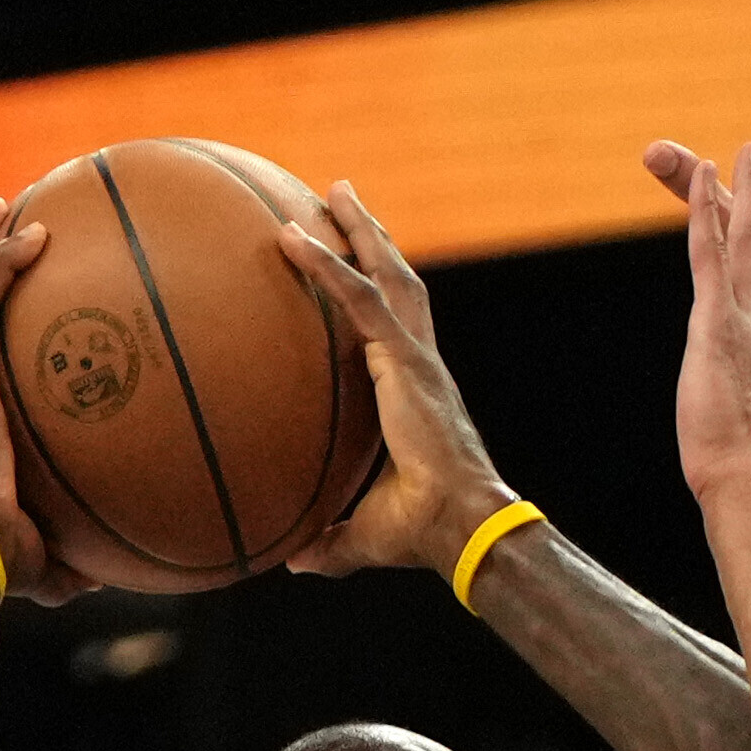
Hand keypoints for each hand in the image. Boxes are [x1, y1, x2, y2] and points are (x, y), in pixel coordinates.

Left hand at [268, 186, 487, 580]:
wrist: (459, 526)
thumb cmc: (423, 534)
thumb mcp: (361, 535)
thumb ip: (327, 541)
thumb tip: (292, 561)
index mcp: (415, 391)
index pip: (395, 325)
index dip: (376, 287)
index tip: (352, 259)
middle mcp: (420, 363)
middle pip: (399, 280)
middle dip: (373, 236)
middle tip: (343, 197)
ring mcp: (416, 356)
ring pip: (387, 273)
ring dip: (360, 229)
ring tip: (334, 189)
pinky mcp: (405, 360)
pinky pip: (359, 300)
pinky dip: (327, 267)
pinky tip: (293, 240)